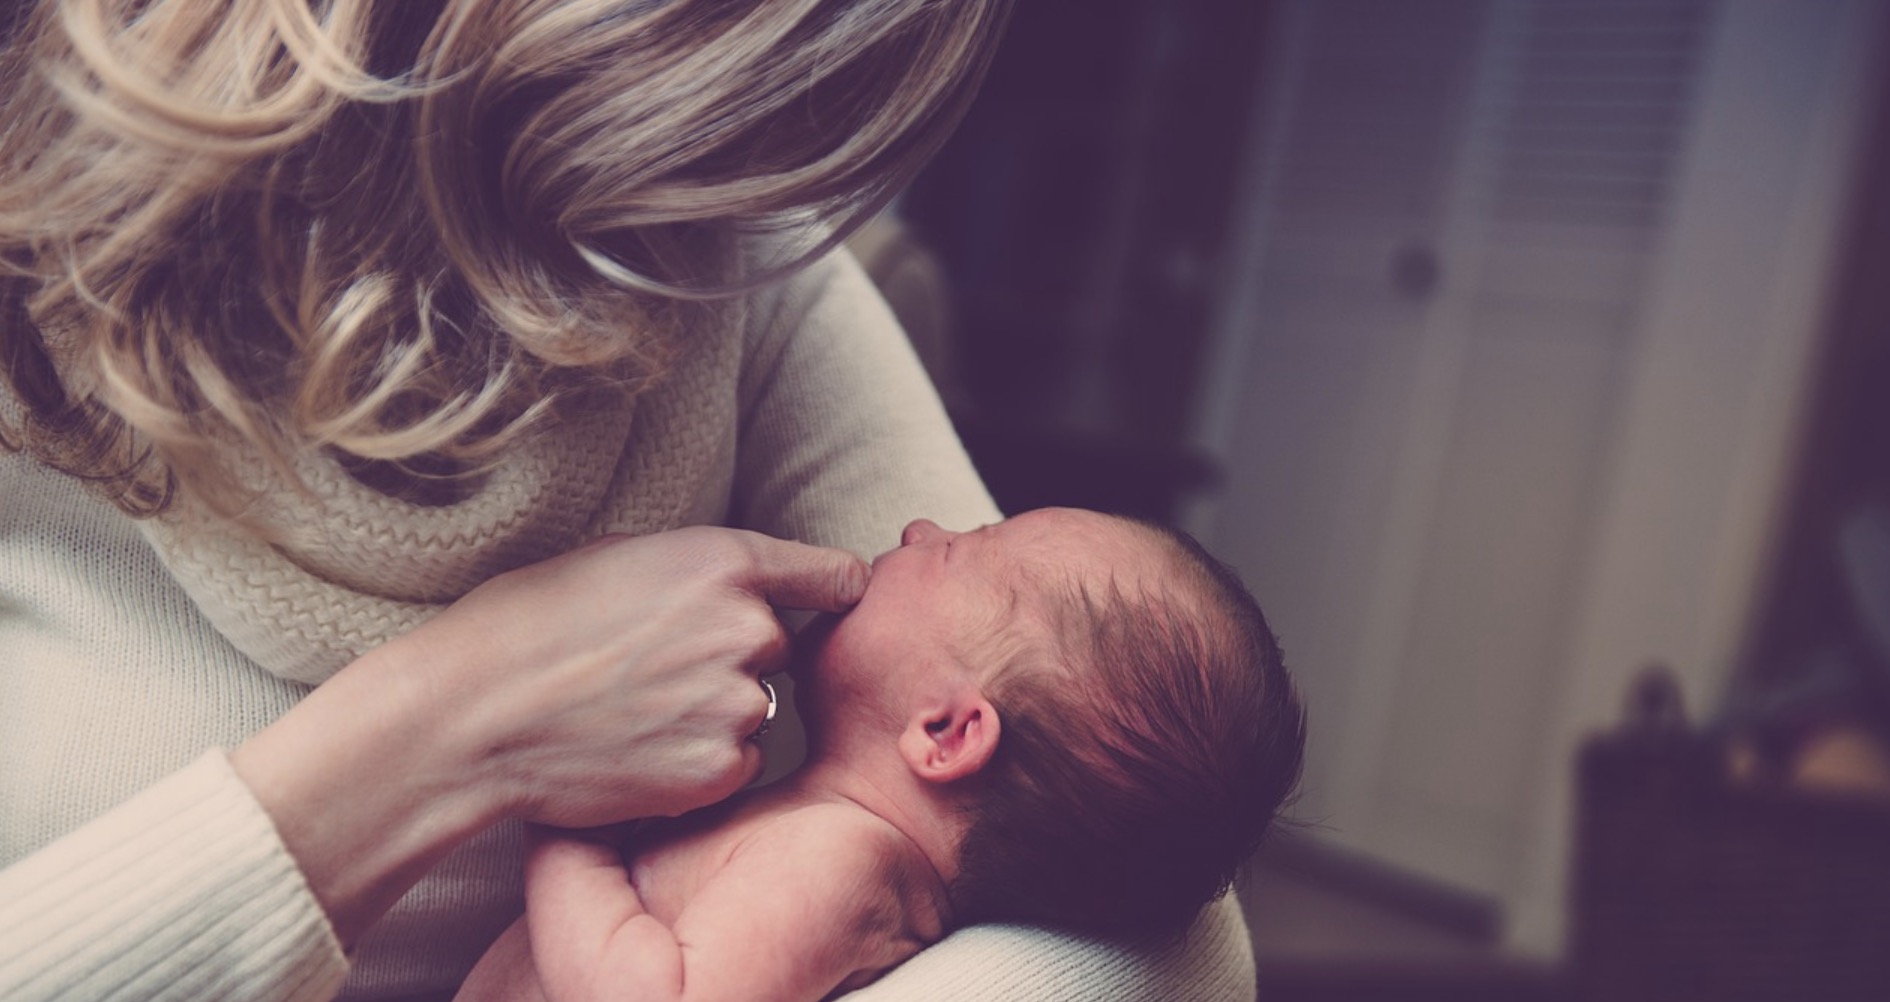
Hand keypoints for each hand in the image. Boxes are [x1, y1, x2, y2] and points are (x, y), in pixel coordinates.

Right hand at [409, 527, 865, 823]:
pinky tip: (639, 750)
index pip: (834, 574)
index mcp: (725, 562)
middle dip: (734, 657)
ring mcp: (737, 702)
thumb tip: (742, 584)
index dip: (833, 590)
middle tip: (655, 669)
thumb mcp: (620, 556)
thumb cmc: (529, 623)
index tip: (835, 601)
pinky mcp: (720, 768)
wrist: (475, 714)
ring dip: (716, 713)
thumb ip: (700, 569)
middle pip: (778, 645)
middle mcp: (747, 628)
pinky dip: (700, 762)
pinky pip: (738, 762)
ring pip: (756, 708)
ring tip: (635, 711)